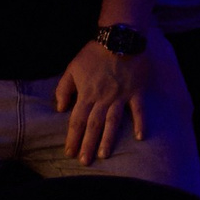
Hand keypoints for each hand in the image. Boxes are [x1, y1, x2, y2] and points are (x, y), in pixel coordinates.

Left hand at [55, 39, 147, 160]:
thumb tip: (60, 109)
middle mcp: (103, 98)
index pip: (77, 121)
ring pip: (113, 122)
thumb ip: (64, 89)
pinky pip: (138, 109)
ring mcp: (121, 96)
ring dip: (108, 139)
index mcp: (86, 94)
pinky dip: (140, 122)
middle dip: (88, 145)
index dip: (73, 138)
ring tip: (104, 155)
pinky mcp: (136, 91)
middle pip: (94, 125)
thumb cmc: (94, 53)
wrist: (119, 37)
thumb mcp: (72, 68)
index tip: (69, 153)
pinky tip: (140, 137)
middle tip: (85, 161)